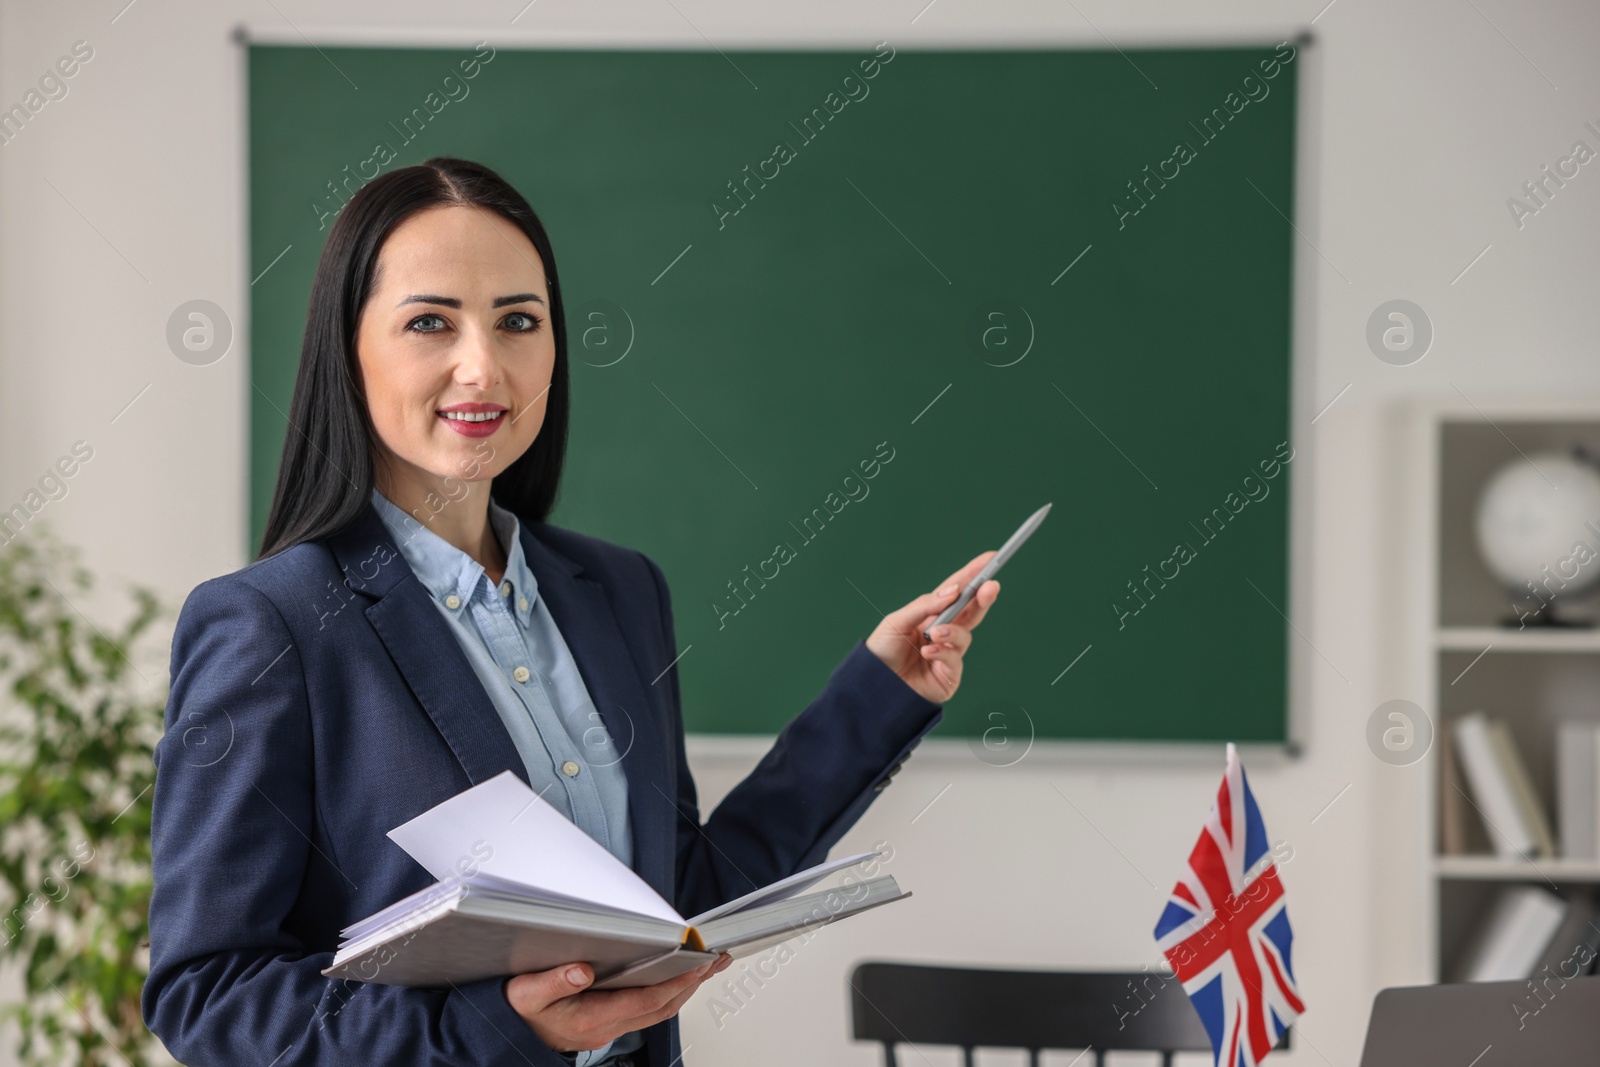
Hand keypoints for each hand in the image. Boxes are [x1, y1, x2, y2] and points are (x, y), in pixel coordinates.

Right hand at [505, 953, 731, 1053]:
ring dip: (685, 989)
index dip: (675, 984)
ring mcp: (609, 1028)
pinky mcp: (608, 1023)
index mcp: (591, 1019)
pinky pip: (647, 1010)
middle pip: (662, 1008)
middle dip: (692, 985)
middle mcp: (606, 1026)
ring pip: (658, 1011)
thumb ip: (553, 981)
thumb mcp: (526, 994)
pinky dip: (667, 993)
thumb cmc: (518, 1013)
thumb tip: (581, 970)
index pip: (646, 1002)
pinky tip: (676, 979)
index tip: (698, 967)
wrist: (508, 1035)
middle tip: (717, 961)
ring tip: (707, 967)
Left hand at [865, 551, 1000, 702]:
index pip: (956, 592)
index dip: (973, 576)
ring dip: (953, 631)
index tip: (990, 559)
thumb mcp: (897, 621)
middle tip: (990, 586)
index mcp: (930, 615)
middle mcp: (942, 633)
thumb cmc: (881, 651)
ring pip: (965, 636)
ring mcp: (947, 655)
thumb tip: (952, 591)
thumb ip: (924, 606)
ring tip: (935, 633)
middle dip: (982, 598)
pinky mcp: (948, 676)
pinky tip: (928, 652)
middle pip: (970, 612)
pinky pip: (954, 660)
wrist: (871, 686)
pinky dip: (943, 652)